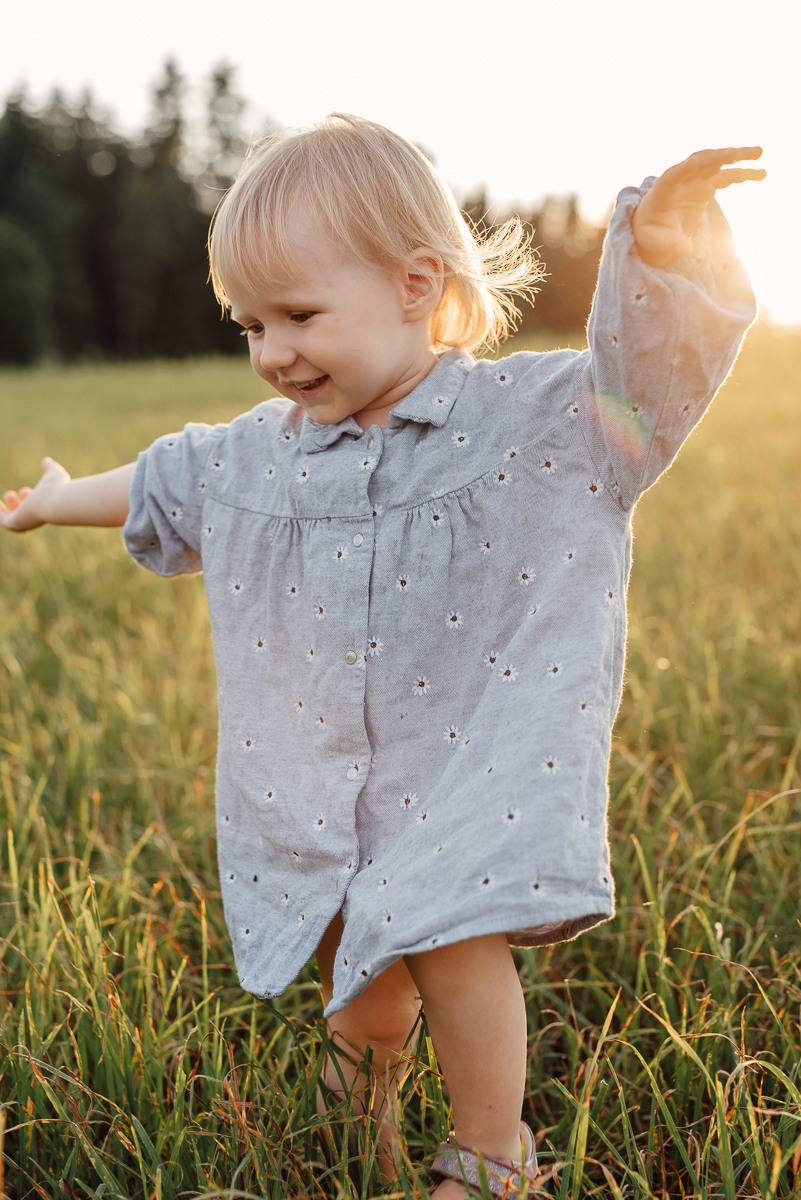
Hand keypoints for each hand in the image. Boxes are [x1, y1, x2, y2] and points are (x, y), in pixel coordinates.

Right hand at [0, 457, 71, 531]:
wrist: (54, 501)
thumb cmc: (56, 487)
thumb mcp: (53, 473)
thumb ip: (50, 468)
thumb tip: (46, 461)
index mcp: (47, 509)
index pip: (36, 507)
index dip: (29, 498)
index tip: (25, 490)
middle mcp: (37, 518)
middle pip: (25, 516)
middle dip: (17, 505)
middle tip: (10, 494)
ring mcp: (27, 522)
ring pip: (14, 520)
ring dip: (6, 511)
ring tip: (5, 496)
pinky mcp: (17, 523)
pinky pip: (4, 521)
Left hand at [632, 146, 764, 267]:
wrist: (654, 230)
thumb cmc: (650, 235)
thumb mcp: (655, 242)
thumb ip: (670, 244)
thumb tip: (686, 250)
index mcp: (662, 192)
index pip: (671, 177)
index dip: (681, 170)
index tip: (693, 163)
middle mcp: (680, 180)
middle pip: (699, 162)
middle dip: (718, 156)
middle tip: (738, 153)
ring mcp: (694, 181)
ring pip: (716, 164)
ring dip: (737, 157)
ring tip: (760, 152)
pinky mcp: (705, 186)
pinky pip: (725, 176)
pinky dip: (741, 174)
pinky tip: (760, 173)